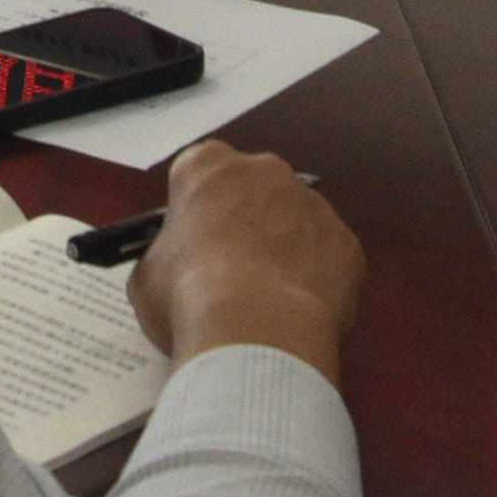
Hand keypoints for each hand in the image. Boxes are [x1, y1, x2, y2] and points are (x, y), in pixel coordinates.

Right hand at [128, 140, 366, 384]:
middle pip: (253, 192)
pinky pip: (329, 262)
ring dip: (284, 254)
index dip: (196, 213)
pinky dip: (316, 284)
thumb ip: (166, 258)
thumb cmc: (190, 295)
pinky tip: (297, 317)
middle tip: (231, 275)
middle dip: (245, 225)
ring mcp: (314, 205)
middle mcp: (265, 171)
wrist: (256, 330)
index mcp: (207, 167)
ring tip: (267, 305)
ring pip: (297, 225)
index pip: (198, 174)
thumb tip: (176, 273)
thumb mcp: (148, 276)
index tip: (193, 247)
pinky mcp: (348, 245)